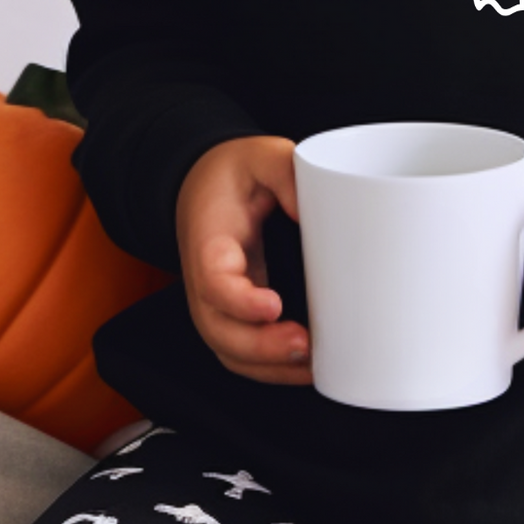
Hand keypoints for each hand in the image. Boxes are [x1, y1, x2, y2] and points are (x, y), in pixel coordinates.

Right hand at [175, 135, 313, 384]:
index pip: (213, 282)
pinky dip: (272, 369)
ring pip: (231, 351)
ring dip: (269, 368)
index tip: (273, 306)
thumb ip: (285, 168)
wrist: (205, 183)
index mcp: (209, 242)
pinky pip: (245, 353)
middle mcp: (206, 281)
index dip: (240, 301)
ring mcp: (218, 303)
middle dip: (260, 349)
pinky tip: (307, 367)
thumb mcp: (258, 154)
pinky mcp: (237, 312)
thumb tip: (318, 203)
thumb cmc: (232, 173)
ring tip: (313, 365)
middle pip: (218, 331)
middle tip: (304, 344)